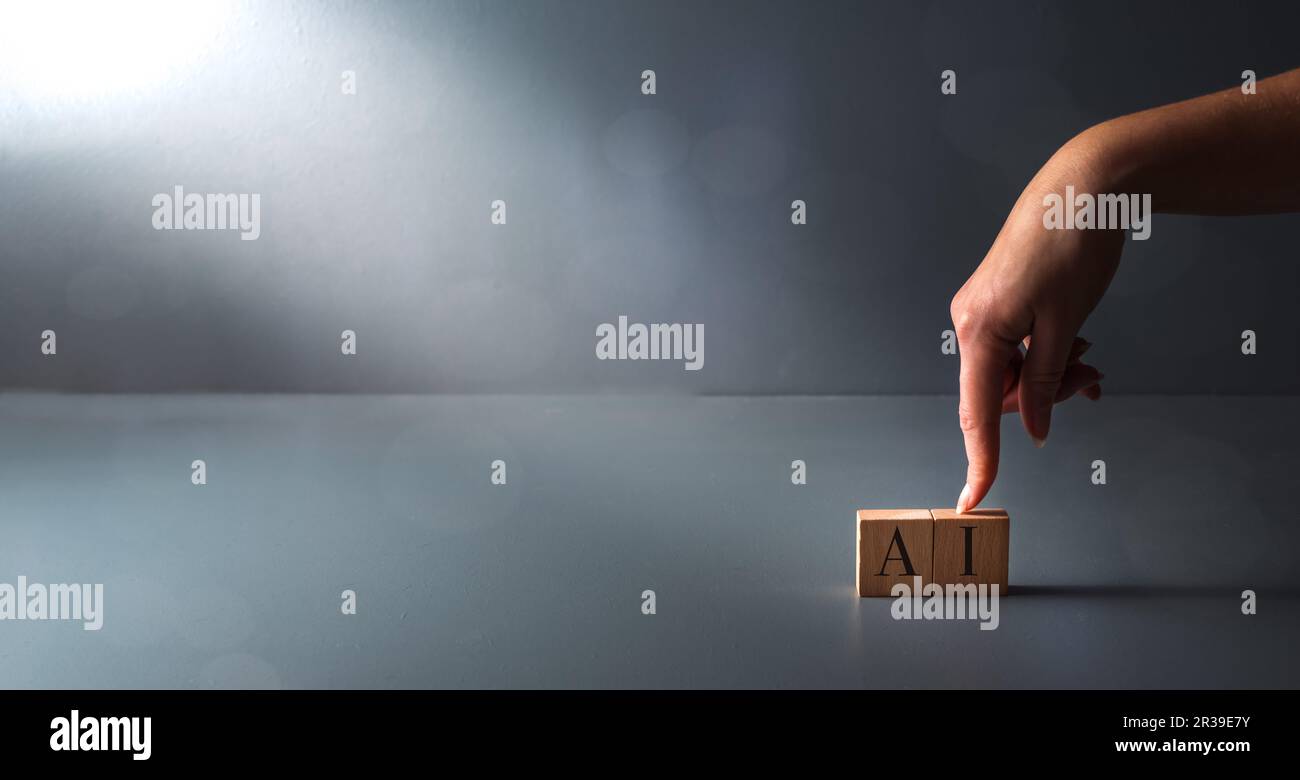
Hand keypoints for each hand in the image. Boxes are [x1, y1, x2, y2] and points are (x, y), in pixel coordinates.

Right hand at [949, 132, 1120, 512]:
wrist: (1079, 187)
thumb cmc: (1072, 246)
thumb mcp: (1066, 324)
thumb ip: (1047, 383)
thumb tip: (1036, 429)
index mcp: (980, 330)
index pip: (977, 413)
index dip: (980, 460)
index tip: (973, 499)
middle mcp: (969, 323)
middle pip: (999, 393)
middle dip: (1044, 399)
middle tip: (1090, 382)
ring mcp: (979, 311)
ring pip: (1011, 372)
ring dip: (1050, 376)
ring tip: (1089, 355)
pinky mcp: (995, 301)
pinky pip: (1014, 348)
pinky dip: (1045, 356)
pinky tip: (1074, 346)